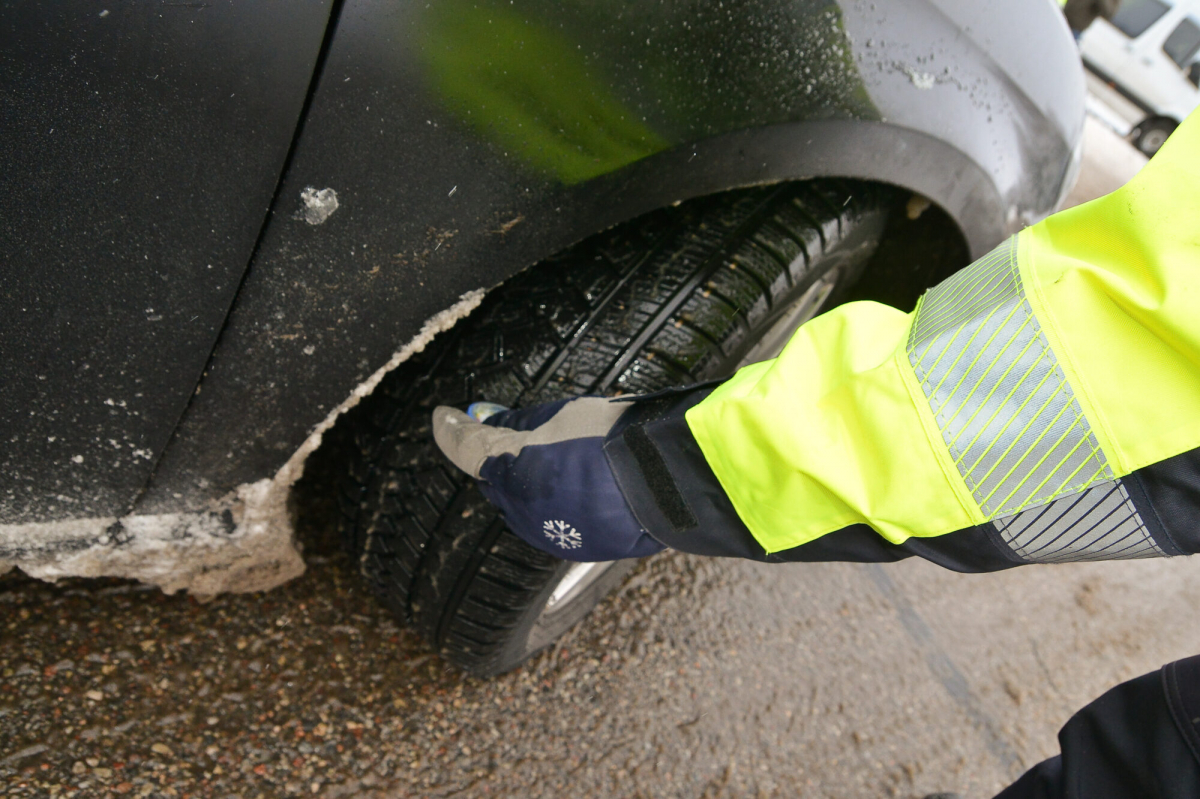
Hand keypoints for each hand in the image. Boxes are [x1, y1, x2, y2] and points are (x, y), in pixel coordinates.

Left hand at [432, 397, 665, 560]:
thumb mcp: (557, 415)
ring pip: (520, 502)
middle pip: (492, 479)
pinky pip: (550, 519)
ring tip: (550, 455)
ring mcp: (547, 532)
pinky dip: (552, 499)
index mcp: (509, 472)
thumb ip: (514, 421)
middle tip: (505, 430)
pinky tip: (576, 482)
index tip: (444, 416)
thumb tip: (475, 419)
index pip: (465, 448)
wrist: (667, 479)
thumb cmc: (612, 439)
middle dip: (494, 456)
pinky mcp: (575, 547)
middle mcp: (520, 510)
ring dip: (524, 480)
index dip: (452, 429)